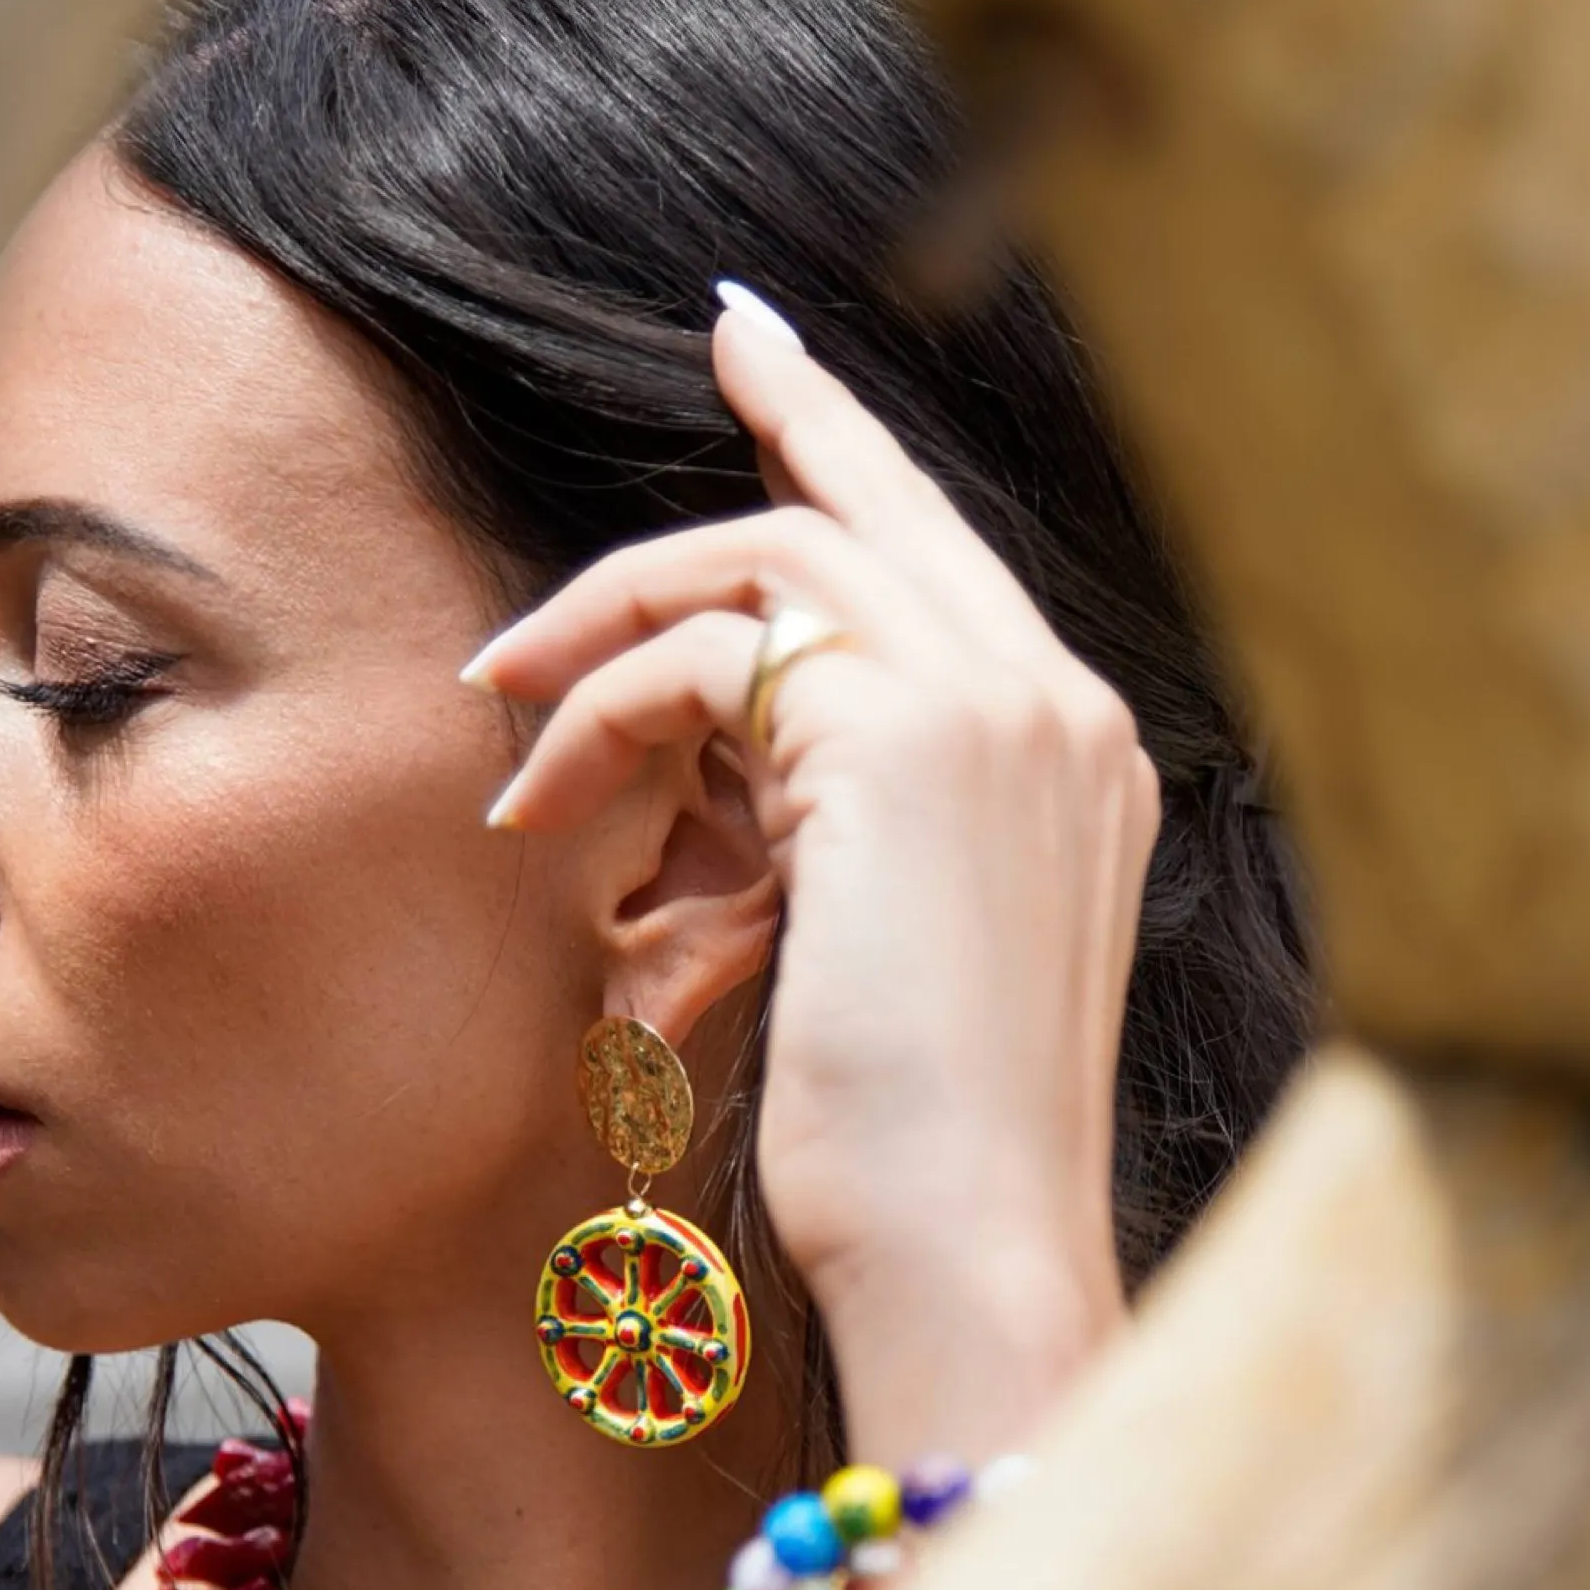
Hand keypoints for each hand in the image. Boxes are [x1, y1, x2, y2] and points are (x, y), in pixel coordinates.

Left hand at [468, 283, 1157, 1456]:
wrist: (969, 1247)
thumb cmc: (917, 1152)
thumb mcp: (895, 952)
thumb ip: (849, 823)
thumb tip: (726, 753)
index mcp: (1081, 755)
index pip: (949, 555)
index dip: (851, 444)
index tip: (767, 356)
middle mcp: (1061, 705)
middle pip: (873, 507)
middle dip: (773, 414)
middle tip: (707, 343)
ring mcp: (1000, 708)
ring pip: (773, 558)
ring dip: (613, 617)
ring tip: (508, 703)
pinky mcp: (904, 740)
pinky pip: (708, 654)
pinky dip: (600, 706)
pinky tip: (536, 798)